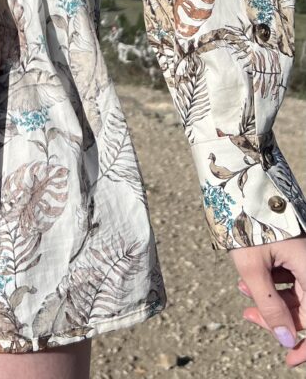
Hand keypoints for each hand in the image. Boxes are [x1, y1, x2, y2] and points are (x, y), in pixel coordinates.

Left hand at [229, 234, 305, 368]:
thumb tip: (286, 339)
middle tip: (248, 316)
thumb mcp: (252, 266)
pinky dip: (272, 281)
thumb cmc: (246, 221)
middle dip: (277, 316)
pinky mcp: (295, 248)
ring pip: (295, 290)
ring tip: (242, 291)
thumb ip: (269, 305)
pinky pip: (290, 274)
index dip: (305, 344)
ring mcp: (304, 255)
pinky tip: (247, 279)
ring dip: (271, 298)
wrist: (241, 181)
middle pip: (304, 305)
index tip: (289, 359)